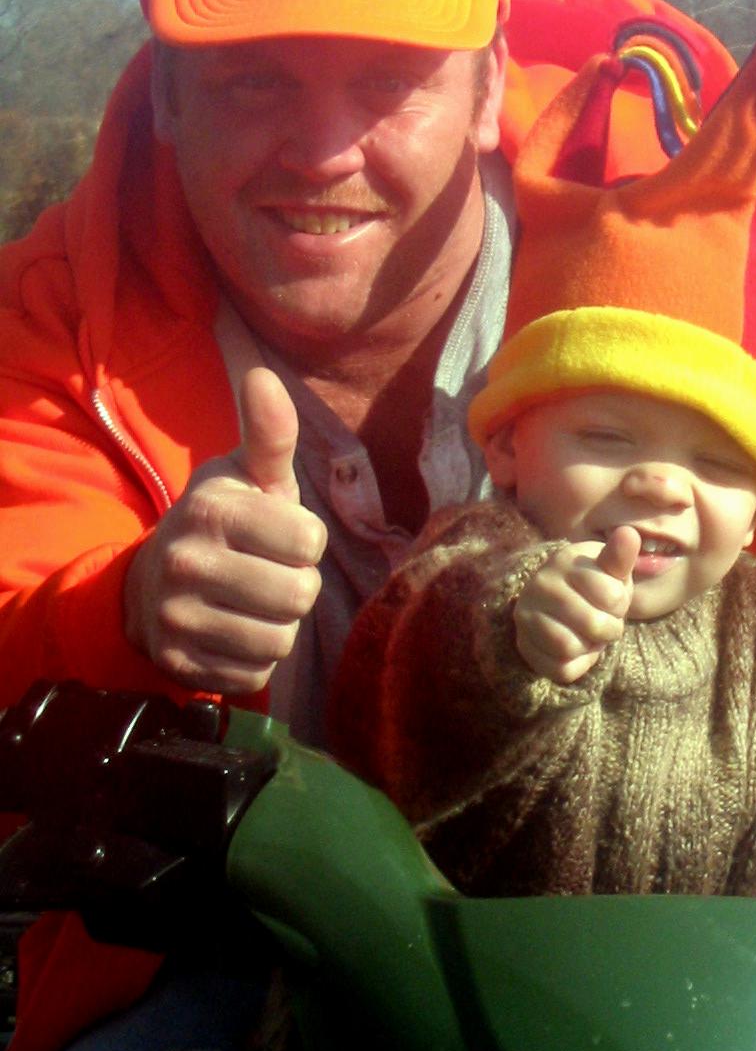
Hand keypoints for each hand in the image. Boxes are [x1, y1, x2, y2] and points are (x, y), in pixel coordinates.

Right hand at [124, 367, 327, 693]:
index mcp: (211, 510)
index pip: (309, 542)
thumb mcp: (246, 476)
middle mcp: (186, 563)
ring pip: (279, 641)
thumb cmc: (223, 522)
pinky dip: (254, 659)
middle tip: (268, 574)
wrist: (151, 584)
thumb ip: (270, 434)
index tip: (279, 537)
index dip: (306, 543)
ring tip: (252, 603)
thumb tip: (264, 376)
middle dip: (296, 587)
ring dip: (278, 625)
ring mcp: (176, 618)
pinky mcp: (177, 664)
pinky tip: (233, 632)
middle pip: (298, 596)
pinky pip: (254, 675)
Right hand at [513, 526, 638, 682]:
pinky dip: (578, 665)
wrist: (566, 604)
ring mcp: (526, 616)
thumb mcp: (611, 570)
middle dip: (609, 628)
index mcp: (563, 561)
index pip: (611, 596)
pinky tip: (577, 648)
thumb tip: (629, 533)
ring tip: (589, 633)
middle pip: (593, 625)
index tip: (612, 597)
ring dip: (591, 647)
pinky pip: (561, 669)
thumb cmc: (596, 585)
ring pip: (572, 648)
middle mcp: (538, 585)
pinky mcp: (524, 645)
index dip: (619, 603)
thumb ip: (621, 556)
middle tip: (604, 620)